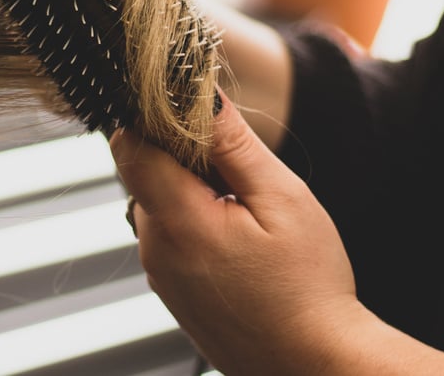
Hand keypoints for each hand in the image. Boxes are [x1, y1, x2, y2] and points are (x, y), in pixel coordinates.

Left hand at [111, 92, 363, 373]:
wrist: (313, 366)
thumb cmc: (308, 288)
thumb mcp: (282, 199)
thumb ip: (234, 145)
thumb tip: (201, 94)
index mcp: (178, 223)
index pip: (130, 146)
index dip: (154, 118)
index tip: (191, 112)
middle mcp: (155, 249)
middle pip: (144, 172)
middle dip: (182, 155)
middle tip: (239, 166)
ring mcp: (159, 273)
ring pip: (158, 201)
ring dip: (192, 189)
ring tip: (246, 210)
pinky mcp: (171, 288)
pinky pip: (170, 234)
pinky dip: (195, 220)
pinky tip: (240, 237)